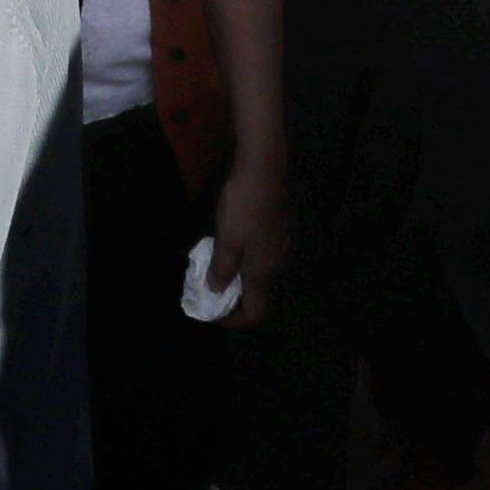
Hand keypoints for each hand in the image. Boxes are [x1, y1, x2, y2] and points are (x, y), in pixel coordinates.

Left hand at [203, 153, 287, 329]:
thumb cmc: (242, 207)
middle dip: (233, 298)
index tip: (214, 313)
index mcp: (263, 272)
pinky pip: (260, 256)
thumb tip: (217, 291)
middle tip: (210, 289)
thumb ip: (221, 270)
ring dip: (237, 277)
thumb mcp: (225, 241)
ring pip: (259, 273)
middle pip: (258, 294)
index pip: (255, 312)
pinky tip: (229, 244)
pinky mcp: (278, 229)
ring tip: (215, 266)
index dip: (235, 320)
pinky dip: (244, 260)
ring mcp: (279, 245)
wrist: (264, 169)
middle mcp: (276, 264)